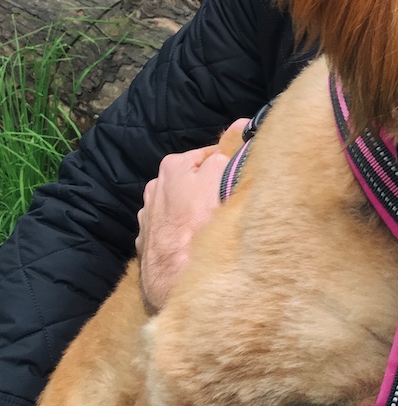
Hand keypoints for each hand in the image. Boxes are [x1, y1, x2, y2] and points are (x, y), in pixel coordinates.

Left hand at [136, 119, 247, 313]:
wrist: (176, 282)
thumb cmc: (202, 227)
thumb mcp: (223, 178)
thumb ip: (231, 148)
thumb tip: (240, 123)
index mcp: (172, 167)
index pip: (212, 155)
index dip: (231, 167)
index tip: (243, 181)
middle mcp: (154, 189)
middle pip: (195, 182)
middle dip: (212, 190)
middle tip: (232, 206)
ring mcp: (148, 219)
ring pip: (183, 208)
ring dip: (196, 214)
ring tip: (215, 230)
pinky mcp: (147, 246)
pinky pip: (172, 232)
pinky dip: (183, 235)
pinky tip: (196, 246)